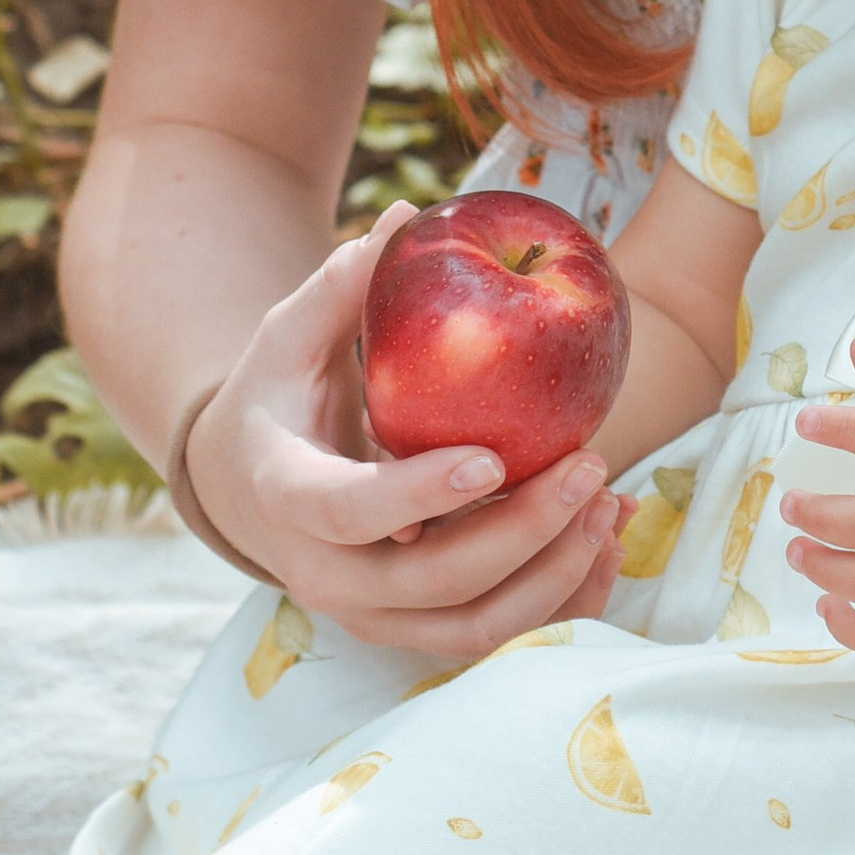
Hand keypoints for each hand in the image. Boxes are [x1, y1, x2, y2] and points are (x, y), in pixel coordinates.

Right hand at [184, 208, 620, 656]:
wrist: (244, 488)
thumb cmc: (278, 396)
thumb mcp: (289, 335)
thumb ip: (343, 284)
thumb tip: (406, 217)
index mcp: (286, 496)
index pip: (351, 511)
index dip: (421, 493)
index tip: (494, 460)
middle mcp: (324, 575)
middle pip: (435, 583)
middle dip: (523, 532)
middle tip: (590, 464)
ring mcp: (372, 616)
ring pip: (475, 626)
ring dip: (554, 574)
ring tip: (610, 501)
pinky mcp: (414, 631)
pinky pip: (496, 637)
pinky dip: (561, 598)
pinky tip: (609, 537)